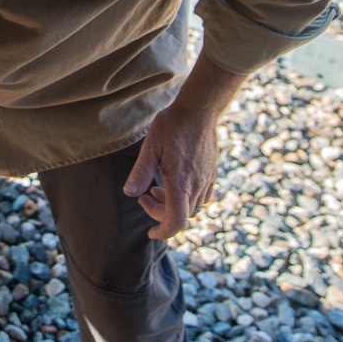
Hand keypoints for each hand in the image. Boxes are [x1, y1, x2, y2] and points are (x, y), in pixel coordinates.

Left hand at [123, 102, 219, 240]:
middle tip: (144, 195)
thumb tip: (130, 194)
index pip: (176, 221)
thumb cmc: (172, 125)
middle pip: (182, 215)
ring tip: (156, 187)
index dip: (163, 232)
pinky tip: (175, 183)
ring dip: (173, 204)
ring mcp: (207, 179)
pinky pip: (202, 196)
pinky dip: (187, 198)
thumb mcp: (150, 147)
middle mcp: (198, 184)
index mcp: (181, 182)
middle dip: (161, 213)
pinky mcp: (212, 172)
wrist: (199, 109)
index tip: (150, 232)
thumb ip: (141, 173)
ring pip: (192, 207)